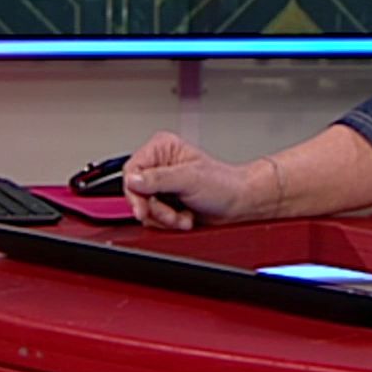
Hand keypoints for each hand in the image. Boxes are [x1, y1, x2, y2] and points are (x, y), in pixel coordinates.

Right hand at [122, 130, 267, 231]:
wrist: (239, 204)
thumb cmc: (224, 184)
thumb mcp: (189, 178)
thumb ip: (159, 179)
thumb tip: (134, 180)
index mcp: (162, 148)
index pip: (132, 170)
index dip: (135, 192)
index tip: (143, 208)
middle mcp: (159, 165)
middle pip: (136, 193)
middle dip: (155, 209)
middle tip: (171, 214)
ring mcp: (162, 186)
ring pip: (144, 209)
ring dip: (164, 218)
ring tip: (183, 216)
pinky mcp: (166, 203)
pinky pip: (154, 219)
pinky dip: (169, 223)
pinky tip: (184, 218)